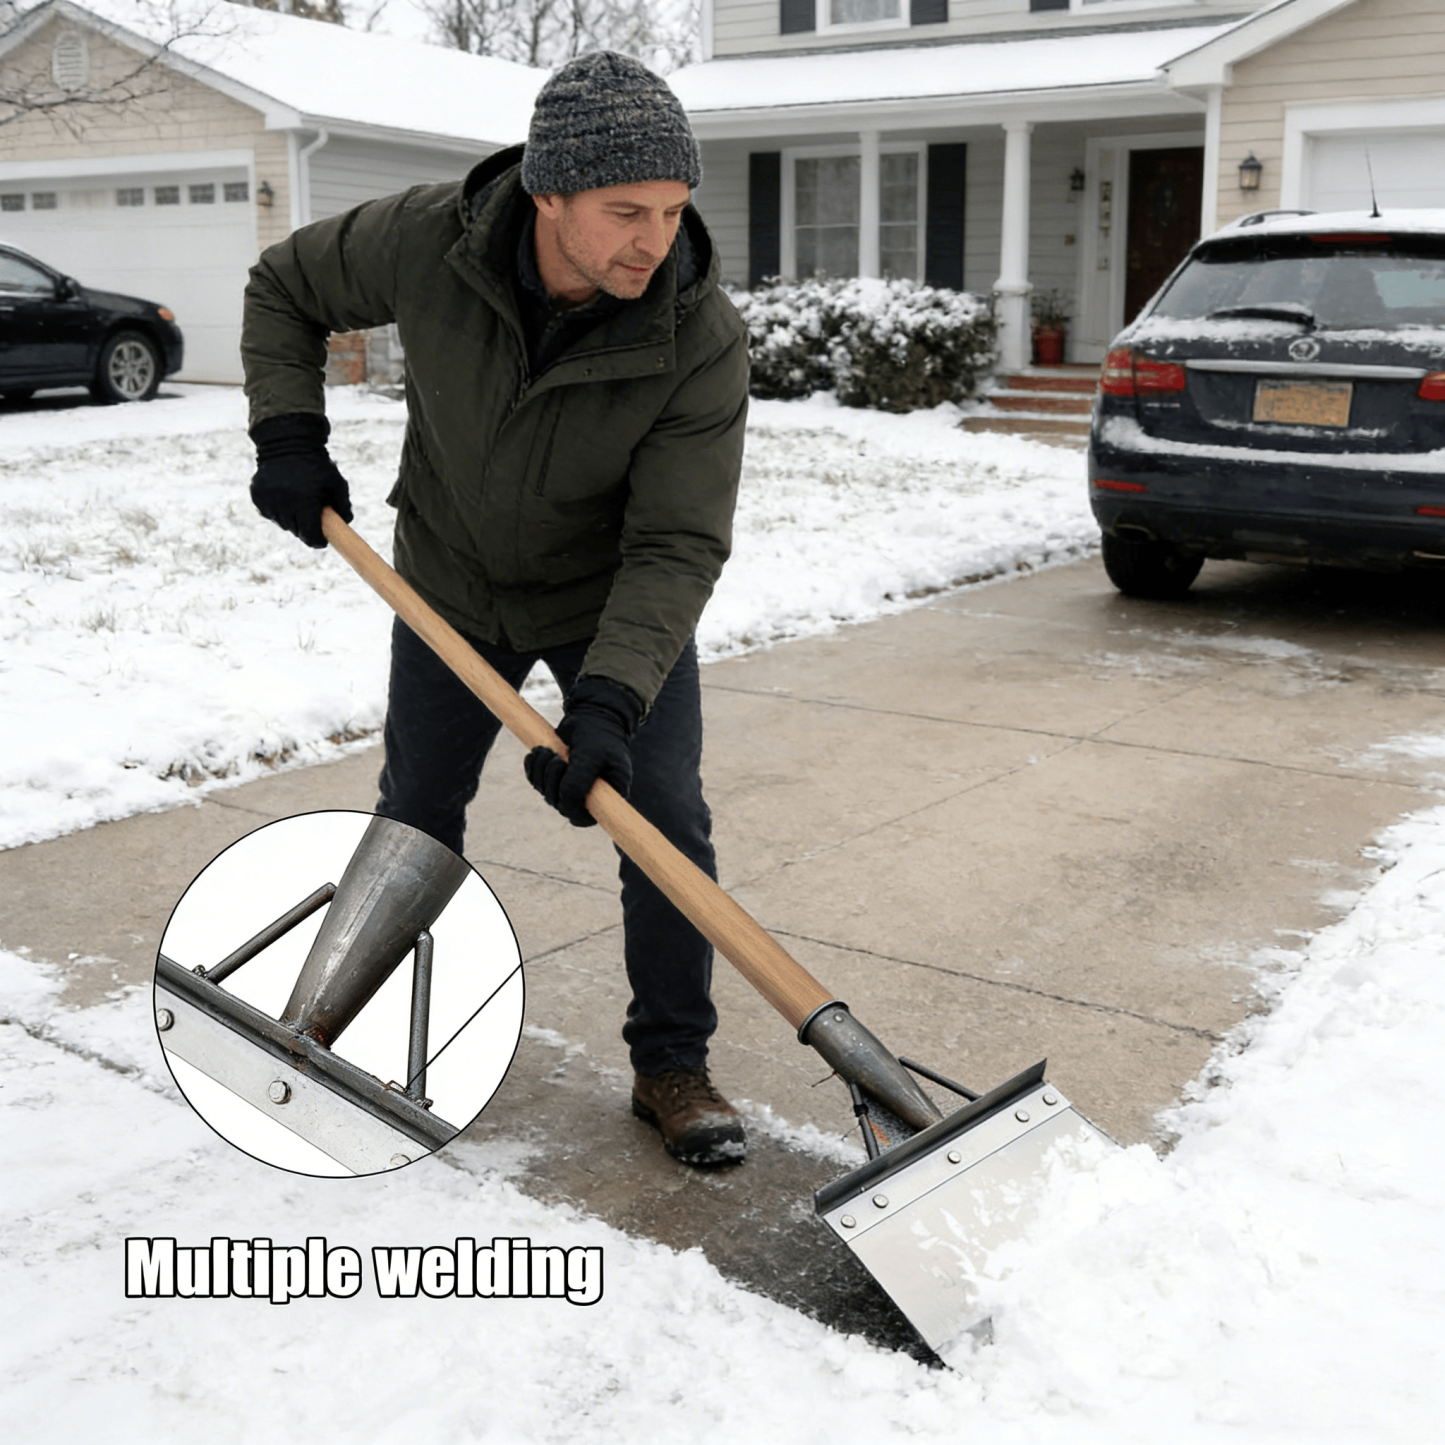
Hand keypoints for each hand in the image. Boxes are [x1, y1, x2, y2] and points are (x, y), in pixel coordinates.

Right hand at [249, 413, 352, 548]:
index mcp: (304, 502)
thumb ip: (344, 506)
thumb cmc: (317, 465)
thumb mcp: (336, 483)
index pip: (310, 535)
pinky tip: (285, 495)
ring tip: (298, 501)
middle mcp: (283, 504)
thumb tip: (345, 523)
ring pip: (282, 523)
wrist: (288, 442)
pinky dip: (278, 510)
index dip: (317, 541)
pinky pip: (270, 513)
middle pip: (296, 531)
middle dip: (306, 528)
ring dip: (291, 519)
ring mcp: (268, 500)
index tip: (322, 540)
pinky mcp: (257, 496)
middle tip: (312, 515)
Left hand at [525, 676, 644, 826]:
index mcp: (608, 796)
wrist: (591, 715)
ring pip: (547, 794)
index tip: (566, 785)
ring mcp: (572, 788)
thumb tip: (563, 807)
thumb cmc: (597, 735)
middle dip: (552, 782)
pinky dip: (534, 767)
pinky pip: (537, 782)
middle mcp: (590, 796)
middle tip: (556, 759)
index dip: (571, 808)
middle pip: (562, 806)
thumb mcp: (591, 756)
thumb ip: (578, 784)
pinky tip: (538, 752)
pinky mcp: (557, 778)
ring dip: (541, 772)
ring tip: (546, 751)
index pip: (585, 818)